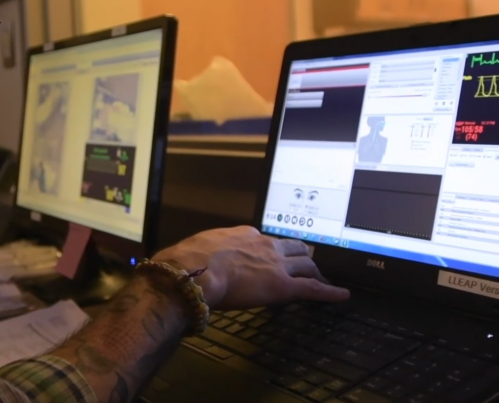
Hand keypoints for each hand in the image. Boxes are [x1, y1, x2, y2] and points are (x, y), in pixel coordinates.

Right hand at [152, 226, 348, 309]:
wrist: (193, 271)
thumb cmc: (188, 261)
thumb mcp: (199, 247)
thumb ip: (207, 251)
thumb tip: (197, 257)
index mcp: (244, 235)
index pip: (265, 240)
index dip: (272, 249)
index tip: (272, 254)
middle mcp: (265, 245)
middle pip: (294, 247)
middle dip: (303, 254)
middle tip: (309, 261)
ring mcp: (277, 265)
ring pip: (306, 265)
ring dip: (315, 271)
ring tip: (323, 277)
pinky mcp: (284, 286)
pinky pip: (313, 288)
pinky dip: (329, 292)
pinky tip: (341, 294)